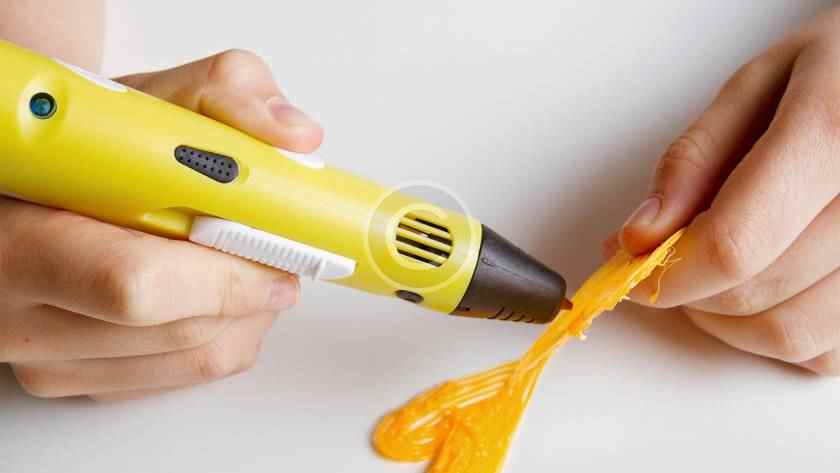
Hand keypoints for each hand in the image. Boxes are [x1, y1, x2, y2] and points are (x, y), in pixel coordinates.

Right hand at [1, 49, 322, 399]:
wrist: (43, 181)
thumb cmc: (90, 144)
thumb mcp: (152, 97)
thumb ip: (226, 94)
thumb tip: (296, 135)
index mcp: (23, 235)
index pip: (138, 285)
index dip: (224, 274)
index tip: (276, 250)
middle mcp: (19, 311)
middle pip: (183, 331)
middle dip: (253, 290)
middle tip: (278, 251)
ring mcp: (46, 358)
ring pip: (195, 359)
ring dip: (250, 314)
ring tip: (251, 262)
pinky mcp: (78, 378)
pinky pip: (186, 376)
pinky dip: (228, 333)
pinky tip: (223, 292)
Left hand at [606, 8, 839, 375]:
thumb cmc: (837, 70)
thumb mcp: (758, 86)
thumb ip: (694, 160)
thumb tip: (639, 236)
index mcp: (832, 136)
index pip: (734, 245)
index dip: (669, 273)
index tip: (631, 267)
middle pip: (756, 294)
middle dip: (688, 292)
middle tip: (668, 259)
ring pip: (792, 335)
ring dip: (728, 321)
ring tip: (715, 273)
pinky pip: (830, 349)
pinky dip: (782, 334)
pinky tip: (770, 287)